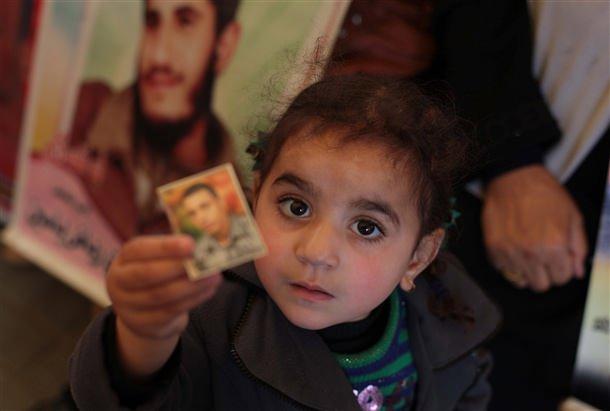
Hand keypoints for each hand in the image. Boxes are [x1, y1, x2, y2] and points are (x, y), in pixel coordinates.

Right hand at [107, 235, 220, 376]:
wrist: (143, 311)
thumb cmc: (156, 274)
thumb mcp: (158, 258)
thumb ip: (176, 250)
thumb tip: (204, 242)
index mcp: (123, 259)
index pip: (139, 249)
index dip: (165, 246)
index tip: (191, 244)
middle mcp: (119, 282)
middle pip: (146, 274)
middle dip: (178, 267)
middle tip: (205, 261)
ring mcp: (127, 306)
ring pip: (161, 295)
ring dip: (191, 285)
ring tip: (214, 277)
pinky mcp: (142, 324)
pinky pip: (170, 311)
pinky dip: (193, 300)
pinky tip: (208, 290)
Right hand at [482, 165, 586, 291]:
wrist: (513, 178)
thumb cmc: (545, 194)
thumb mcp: (573, 216)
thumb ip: (579, 247)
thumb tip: (577, 272)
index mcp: (555, 247)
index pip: (563, 278)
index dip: (562, 269)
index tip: (558, 259)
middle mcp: (532, 254)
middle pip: (541, 285)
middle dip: (545, 274)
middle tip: (543, 258)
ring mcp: (510, 253)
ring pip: (521, 282)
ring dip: (526, 272)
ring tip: (527, 255)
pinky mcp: (493, 249)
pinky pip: (503, 271)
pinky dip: (509, 265)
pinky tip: (514, 249)